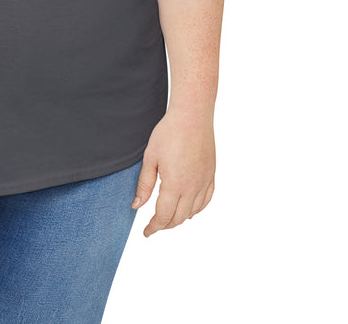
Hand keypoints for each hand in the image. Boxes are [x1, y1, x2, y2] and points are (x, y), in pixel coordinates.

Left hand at [132, 108, 214, 236]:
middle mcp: (192, 188)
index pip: (164, 216)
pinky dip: (196, 209)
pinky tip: (189, 208)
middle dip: (165, 225)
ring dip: (180, 218)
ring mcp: (204, 182)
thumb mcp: (150, 158)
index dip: (154, 227)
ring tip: (168, 217)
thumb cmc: (168, 133)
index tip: (146, 232)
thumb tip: (136, 206)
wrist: (192, 116)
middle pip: (179, 218)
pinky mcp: (211, 175)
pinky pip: (206, 200)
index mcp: (175, 185)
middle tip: (154, 226)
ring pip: (193, 212)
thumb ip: (144, 185)